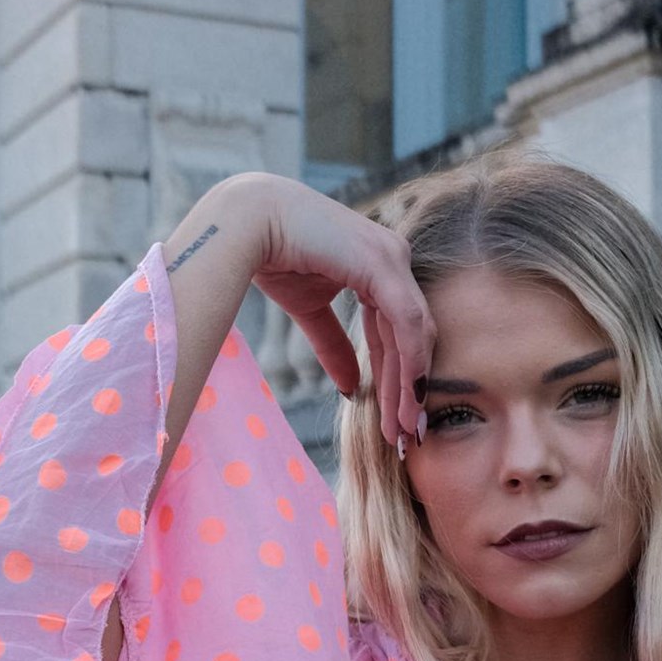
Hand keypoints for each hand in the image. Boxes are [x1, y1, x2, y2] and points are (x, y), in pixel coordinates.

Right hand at [221, 170, 436, 447]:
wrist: (246, 223)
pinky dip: (409, 363)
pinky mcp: (383, 263)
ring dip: (410, 387)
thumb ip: (334, 347)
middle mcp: (393, 259)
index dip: (398, 380)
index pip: (397, 333)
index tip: (397, 421)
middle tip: (409, 437)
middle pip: (411, 338)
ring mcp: (392, 258)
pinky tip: (409, 396)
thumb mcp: (309, 310)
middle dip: (409, 392)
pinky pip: (406, 323)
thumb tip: (352, 389)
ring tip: (405, 430)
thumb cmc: (272, 254)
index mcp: (378, 268)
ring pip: (414, 335)